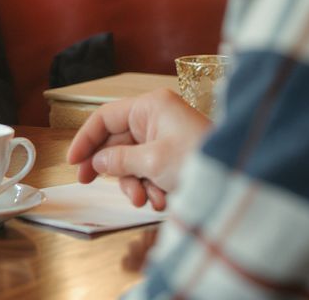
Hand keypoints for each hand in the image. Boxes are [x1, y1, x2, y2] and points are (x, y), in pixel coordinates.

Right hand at [66, 89, 210, 209]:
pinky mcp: (173, 157)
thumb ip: (119, 160)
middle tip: (88, 182)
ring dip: (134, 183)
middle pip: (117, 141)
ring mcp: (165, 137)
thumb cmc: (197, 160)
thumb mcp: (152, 161)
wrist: (235, 181)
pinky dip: (150, 187)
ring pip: (132, 160)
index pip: (105, 117)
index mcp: (150, 107)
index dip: (86, 138)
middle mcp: (156, 118)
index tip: (73, 160)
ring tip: (144, 200)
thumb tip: (98, 162)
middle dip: (112, 168)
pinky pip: (148, 170)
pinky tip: (161, 200)